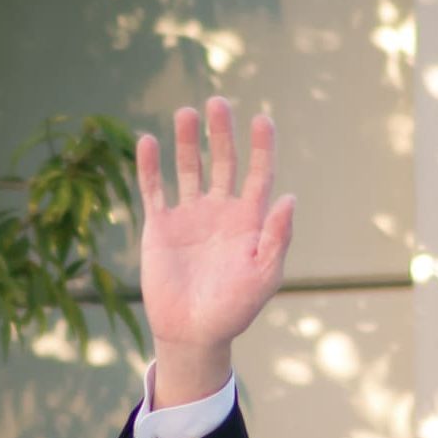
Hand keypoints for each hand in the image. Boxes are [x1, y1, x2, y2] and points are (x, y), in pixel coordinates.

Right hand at [136, 98, 295, 402]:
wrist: (193, 334)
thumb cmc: (234, 310)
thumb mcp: (263, 277)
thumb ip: (276, 238)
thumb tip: (289, 198)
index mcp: (249, 220)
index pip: (258, 174)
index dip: (262, 147)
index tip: (263, 119)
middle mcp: (220, 211)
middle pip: (223, 161)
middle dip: (222, 133)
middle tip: (218, 103)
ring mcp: (189, 216)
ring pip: (189, 168)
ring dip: (188, 141)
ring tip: (186, 113)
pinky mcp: (160, 226)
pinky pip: (154, 189)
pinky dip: (150, 166)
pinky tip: (148, 141)